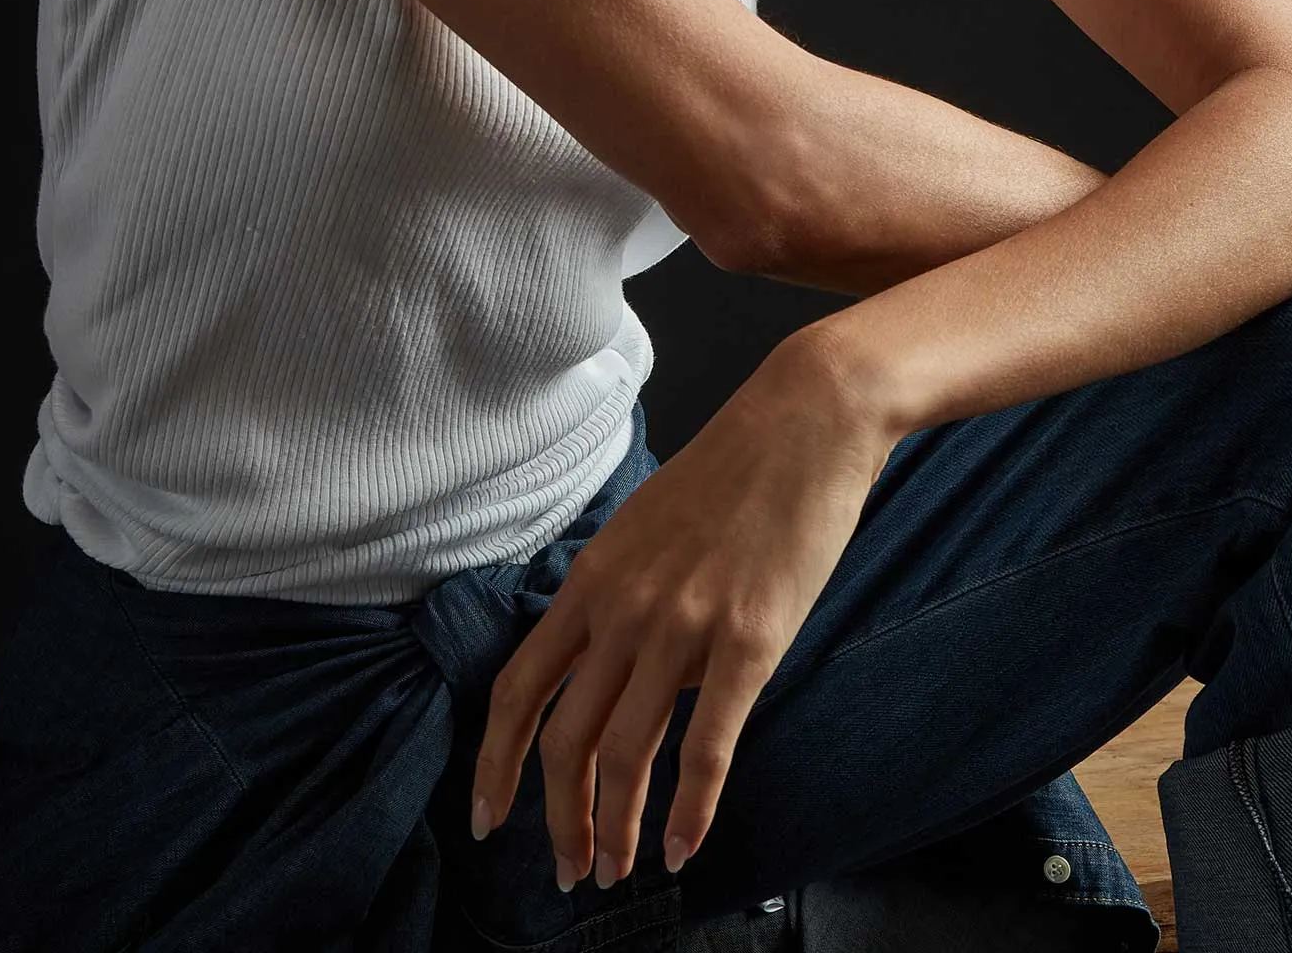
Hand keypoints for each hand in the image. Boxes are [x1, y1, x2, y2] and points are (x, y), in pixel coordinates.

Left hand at [467, 333, 893, 890]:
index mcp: (593, 577)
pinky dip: (691, 811)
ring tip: (616, 871)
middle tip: (566, 870)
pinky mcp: (749, 640)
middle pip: (565, 739)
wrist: (806, 420)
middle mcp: (625, 606)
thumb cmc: (733, 470)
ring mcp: (684, 625)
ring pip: (627, 754)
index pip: (519, 689)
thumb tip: (623, 676)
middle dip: (557, 819)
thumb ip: (621, 598)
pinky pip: (707, 746)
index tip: (485, 817)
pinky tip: (681, 850)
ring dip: (616, 829)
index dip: (494, 764)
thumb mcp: (648, 527)